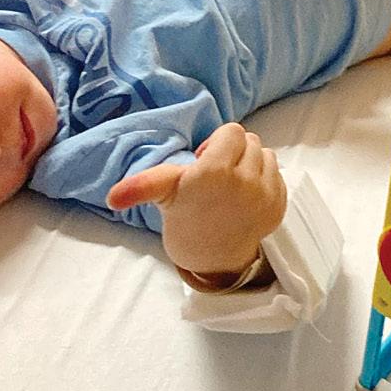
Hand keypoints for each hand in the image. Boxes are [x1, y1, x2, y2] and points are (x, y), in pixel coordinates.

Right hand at [106, 123, 287, 276]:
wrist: (211, 259)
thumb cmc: (185, 219)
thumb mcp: (163, 196)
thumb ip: (140, 187)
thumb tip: (112, 198)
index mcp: (214, 172)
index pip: (232, 131)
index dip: (218, 142)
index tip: (205, 162)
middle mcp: (244, 181)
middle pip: (249, 141)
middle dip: (233, 151)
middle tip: (217, 175)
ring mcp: (264, 195)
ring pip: (265, 155)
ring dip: (250, 163)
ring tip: (232, 184)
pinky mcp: (278, 205)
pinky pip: (278, 174)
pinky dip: (264, 179)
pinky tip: (246, 195)